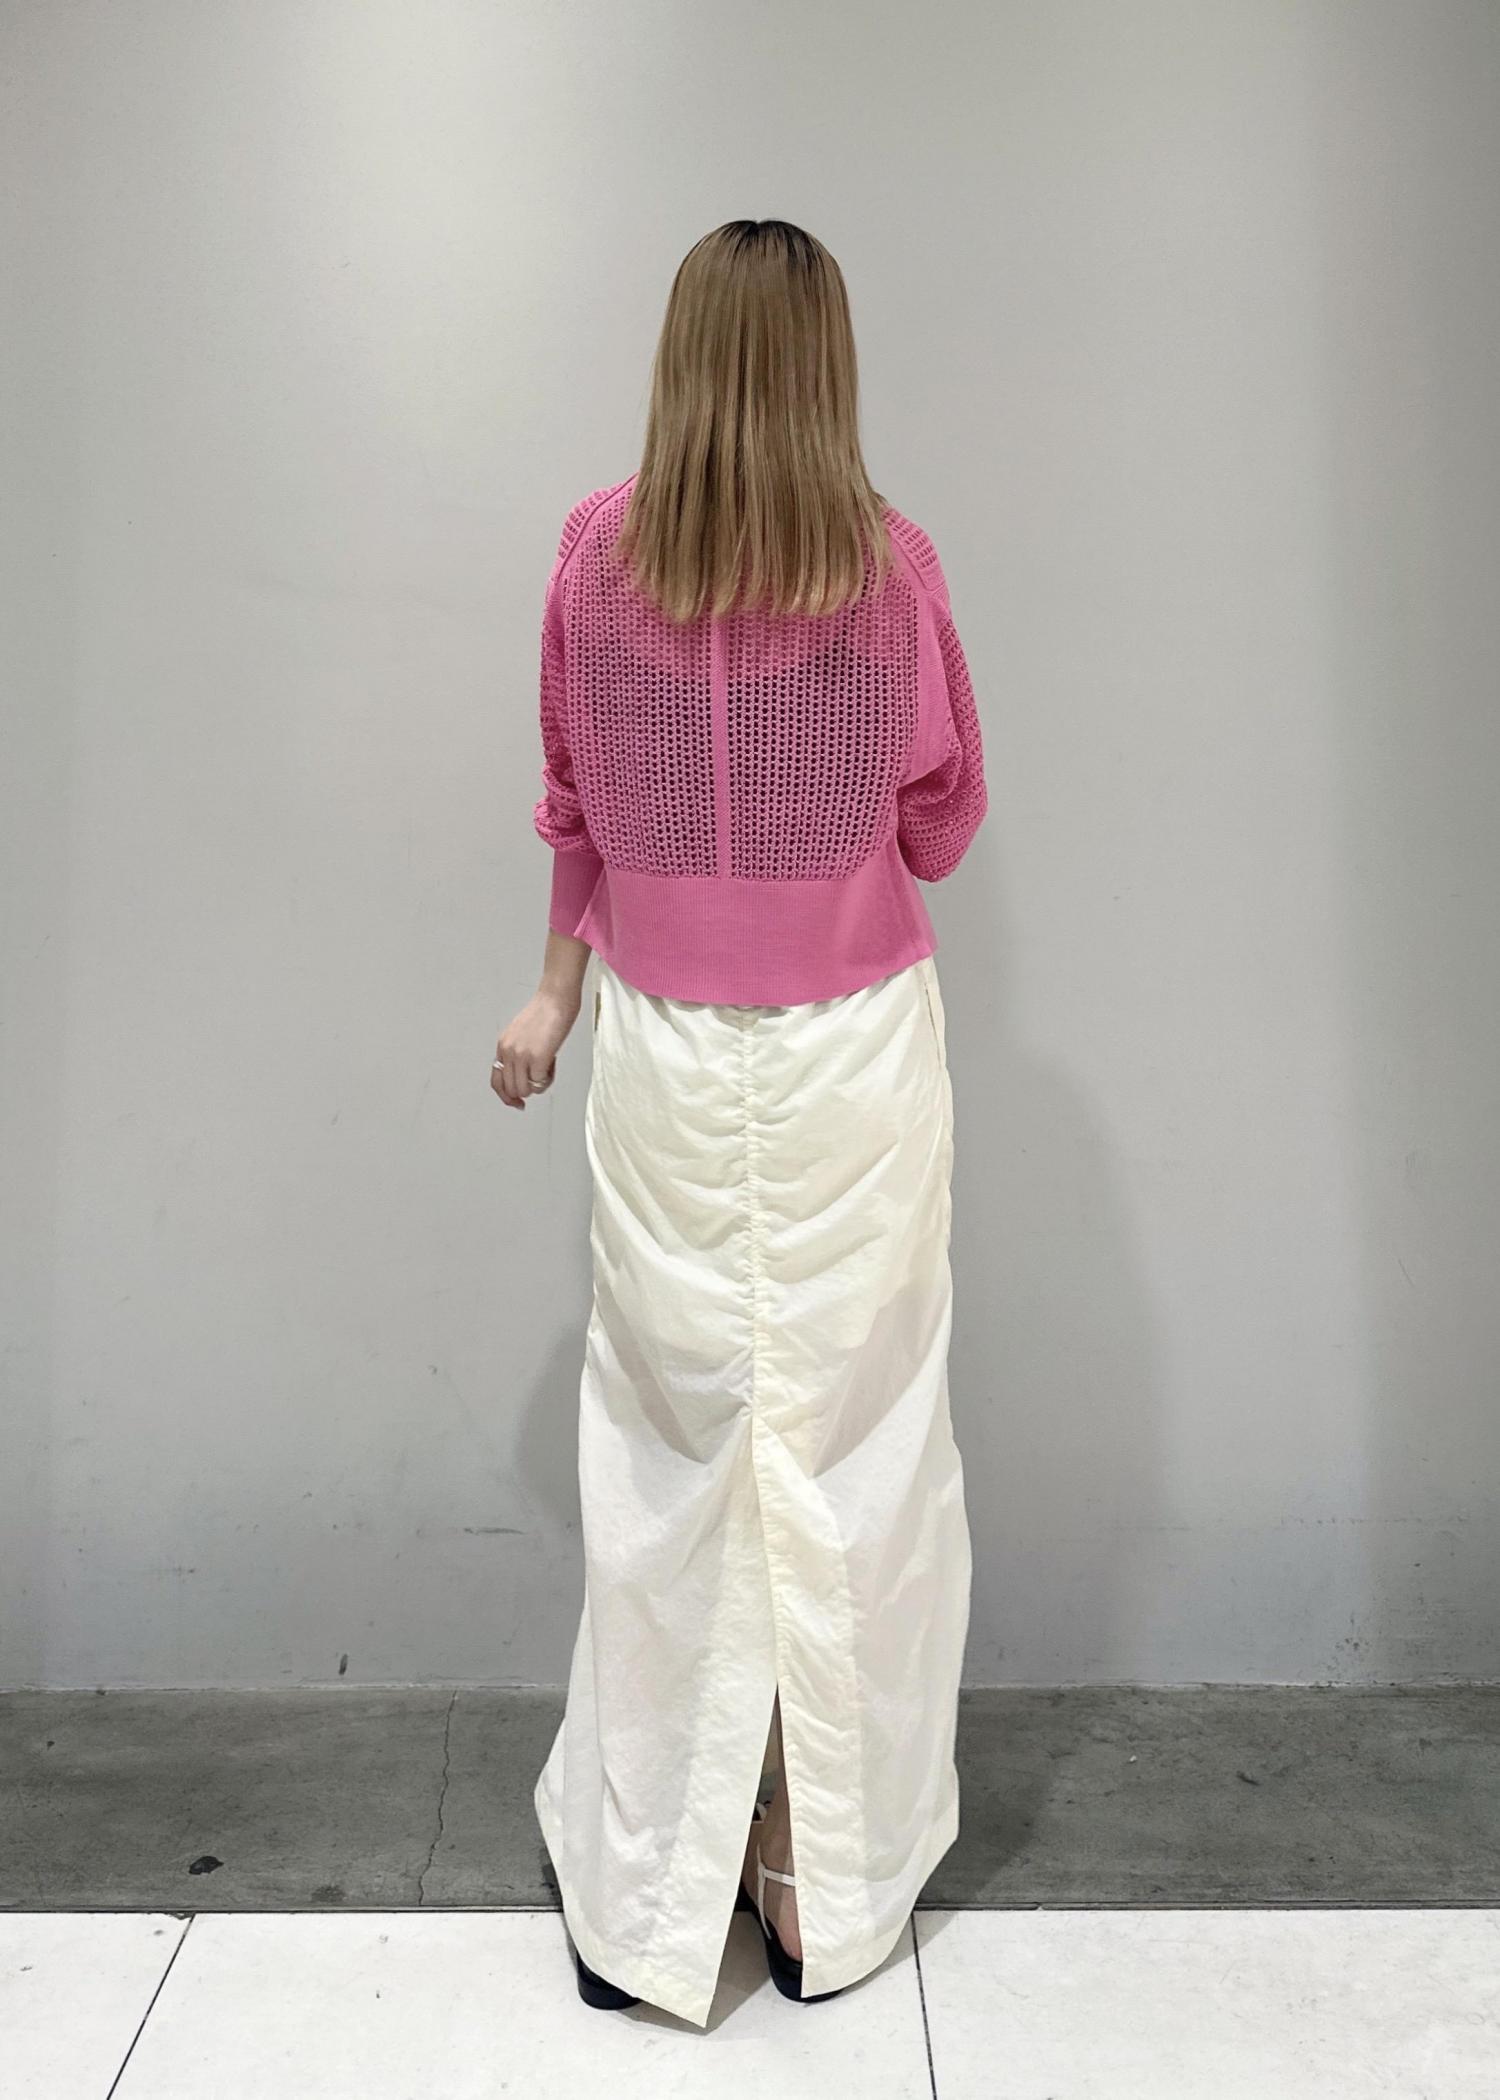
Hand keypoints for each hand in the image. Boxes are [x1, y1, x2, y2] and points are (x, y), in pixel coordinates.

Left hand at [491, 987, 577, 1109]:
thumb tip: (525, 1077)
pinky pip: (540, 1083)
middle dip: (528, 1090)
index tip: (518, 1103)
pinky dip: (549, 1077)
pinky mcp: (537, 1057)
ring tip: (549, 1065)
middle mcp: (508, 1052)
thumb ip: (519, 1053)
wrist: (556, 998)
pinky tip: (554, 1061)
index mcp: (503, 1046)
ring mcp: (521, 1055)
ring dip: (539, 1084)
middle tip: (542, 1077)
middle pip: (512, 1090)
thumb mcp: (522, 1034)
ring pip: (525, 1090)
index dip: (507, 1097)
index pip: (496, 1081)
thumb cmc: (546, 1013)